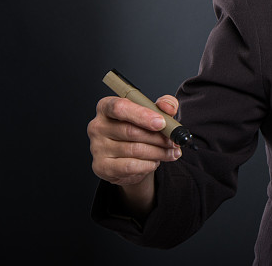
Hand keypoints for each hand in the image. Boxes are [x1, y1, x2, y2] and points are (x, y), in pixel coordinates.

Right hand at [88, 94, 181, 213]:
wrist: (130, 156)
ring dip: (158, 152)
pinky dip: (148, 164)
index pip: (119, 107)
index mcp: (107, 106)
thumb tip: (168, 107)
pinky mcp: (101, 167)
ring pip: (134, 150)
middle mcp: (97, 126)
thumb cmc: (141, 129)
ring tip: (171, 152)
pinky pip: (130, 166)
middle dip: (157, 137)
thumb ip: (165, 105)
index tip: (161, 123)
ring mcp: (97, 148)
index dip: (142, 115)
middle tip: (174, 141)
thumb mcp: (154, 112)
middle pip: (130, 131)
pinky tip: (156, 162)